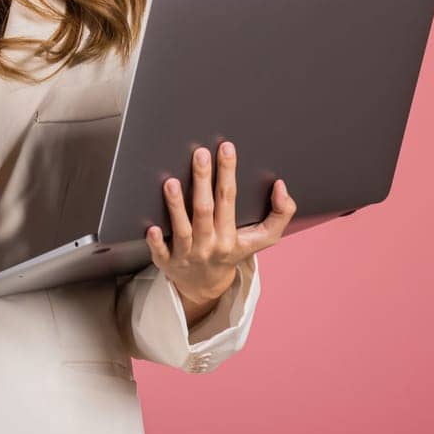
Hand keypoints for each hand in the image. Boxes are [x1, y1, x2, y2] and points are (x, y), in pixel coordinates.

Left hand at [146, 140, 296, 315]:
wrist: (207, 285)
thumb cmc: (232, 251)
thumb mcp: (262, 239)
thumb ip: (280, 214)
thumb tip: (281, 186)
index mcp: (231, 235)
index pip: (229, 199)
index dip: (228, 173)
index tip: (226, 148)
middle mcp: (209, 243)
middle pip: (205, 209)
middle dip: (203, 179)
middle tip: (199, 153)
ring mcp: (187, 254)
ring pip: (182, 228)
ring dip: (176, 206)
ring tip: (171, 182)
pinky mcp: (167, 262)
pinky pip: (161, 252)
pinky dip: (156, 241)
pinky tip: (151, 227)